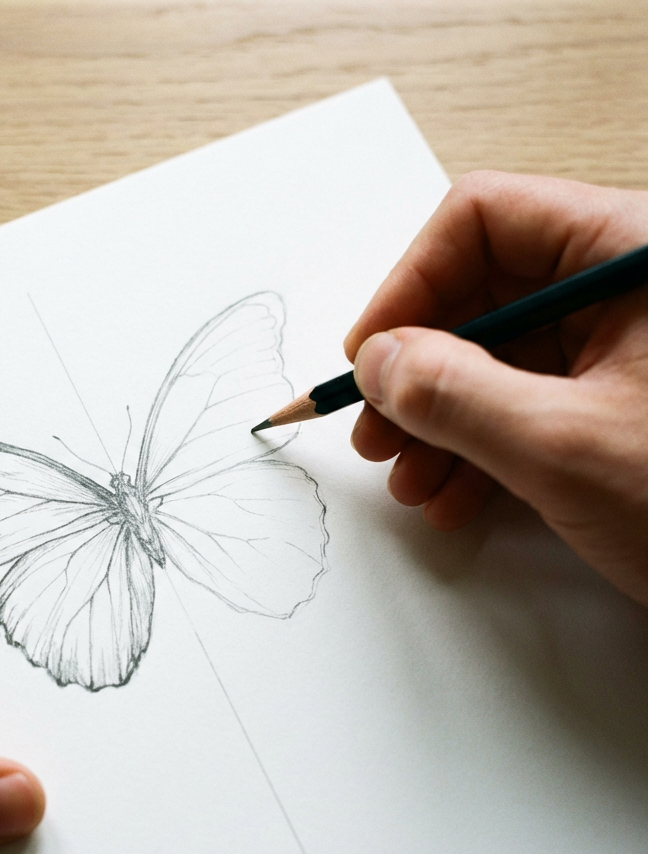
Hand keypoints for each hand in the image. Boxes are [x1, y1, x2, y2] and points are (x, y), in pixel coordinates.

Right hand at [344, 171, 647, 606]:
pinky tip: (455, 496)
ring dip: (438, 421)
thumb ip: (456, 396)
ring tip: (409, 480)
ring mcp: (628, 348)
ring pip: (498, 358)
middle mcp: (629, 286)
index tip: (369, 355)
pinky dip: (480, 449)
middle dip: (417, 371)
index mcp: (635, 251)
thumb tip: (378, 361)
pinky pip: (528, 404)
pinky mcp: (624, 403)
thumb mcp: (567, 448)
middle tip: (376, 430)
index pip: (485, 220)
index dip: (410, 285)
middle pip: (482, 293)